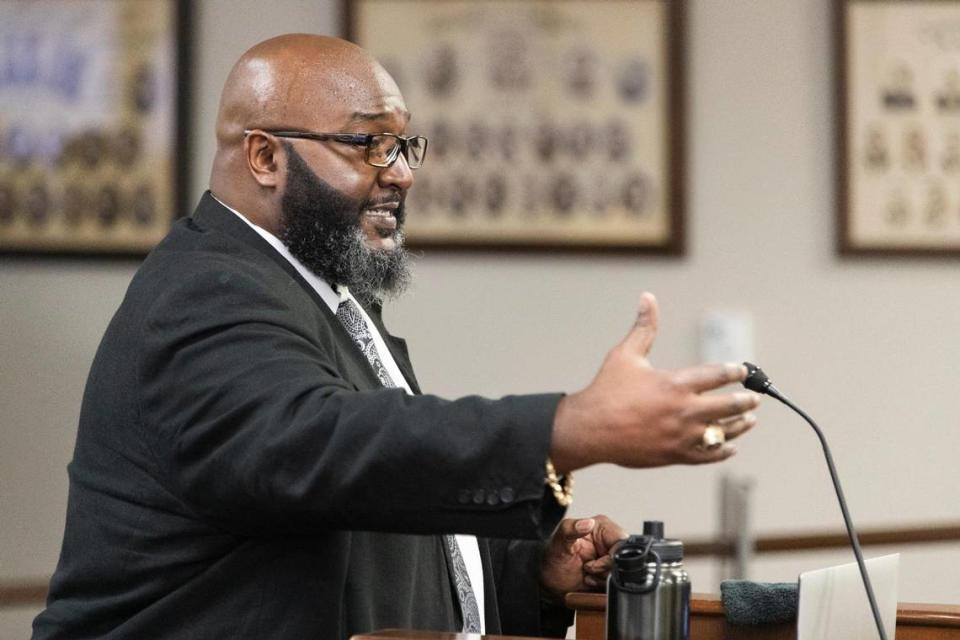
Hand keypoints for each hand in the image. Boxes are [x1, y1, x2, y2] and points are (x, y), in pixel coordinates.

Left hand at [541, 515, 625, 599]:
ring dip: (604, 578)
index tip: (593, 564)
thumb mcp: (558, 543)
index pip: (621, 541)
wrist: (548, 581)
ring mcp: (609, 556)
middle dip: (606, 570)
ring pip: (621, 572)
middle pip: (624, 559)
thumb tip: (588, 522)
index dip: (610, 557)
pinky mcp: (609, 571)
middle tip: (588, 569)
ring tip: (586, 574)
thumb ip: (570, 529)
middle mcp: (608, 540)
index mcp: (600, 526)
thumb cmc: (551, 558)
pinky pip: (616, 581)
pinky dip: (604, 585)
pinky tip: (590, 580)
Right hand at [550, 292, 758, 471]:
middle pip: (729, 406)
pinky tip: (730, 447)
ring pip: (723, 432)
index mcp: (676, 383)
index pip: (718, 375)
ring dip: (740, 425)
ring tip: (750, 420)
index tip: (742, 370)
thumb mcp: (625, 354)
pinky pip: (708, 455)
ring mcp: (682, 435)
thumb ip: (644, 327)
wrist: (590, 429)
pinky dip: (722, 450)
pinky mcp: (675, 454)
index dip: (735, 372)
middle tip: (755, 398)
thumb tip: (648, 298)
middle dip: (746, 401)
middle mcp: (684, 410)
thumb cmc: (606, 391)